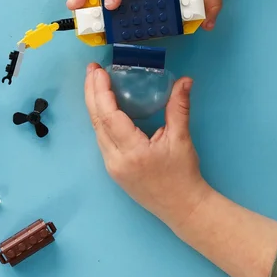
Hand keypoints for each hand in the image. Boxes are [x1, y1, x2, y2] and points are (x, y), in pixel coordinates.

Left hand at [84, 63, 209, 228]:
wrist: (183, 207)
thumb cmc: (183, 174)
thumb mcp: (181, 139)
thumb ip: (179, 107)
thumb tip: (185, 80)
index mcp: (132, 151)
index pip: (109, 117)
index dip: (102, 92)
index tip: (99, 72)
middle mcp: (116, 160)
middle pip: (97, 121)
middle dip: (91, 92)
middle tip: (91, 69)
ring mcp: (112, 166)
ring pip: (97, 130)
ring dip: (94, 105)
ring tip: (95, 82)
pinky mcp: (114, 169)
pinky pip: (102, 139)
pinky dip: (101, 119)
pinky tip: (103, 106)